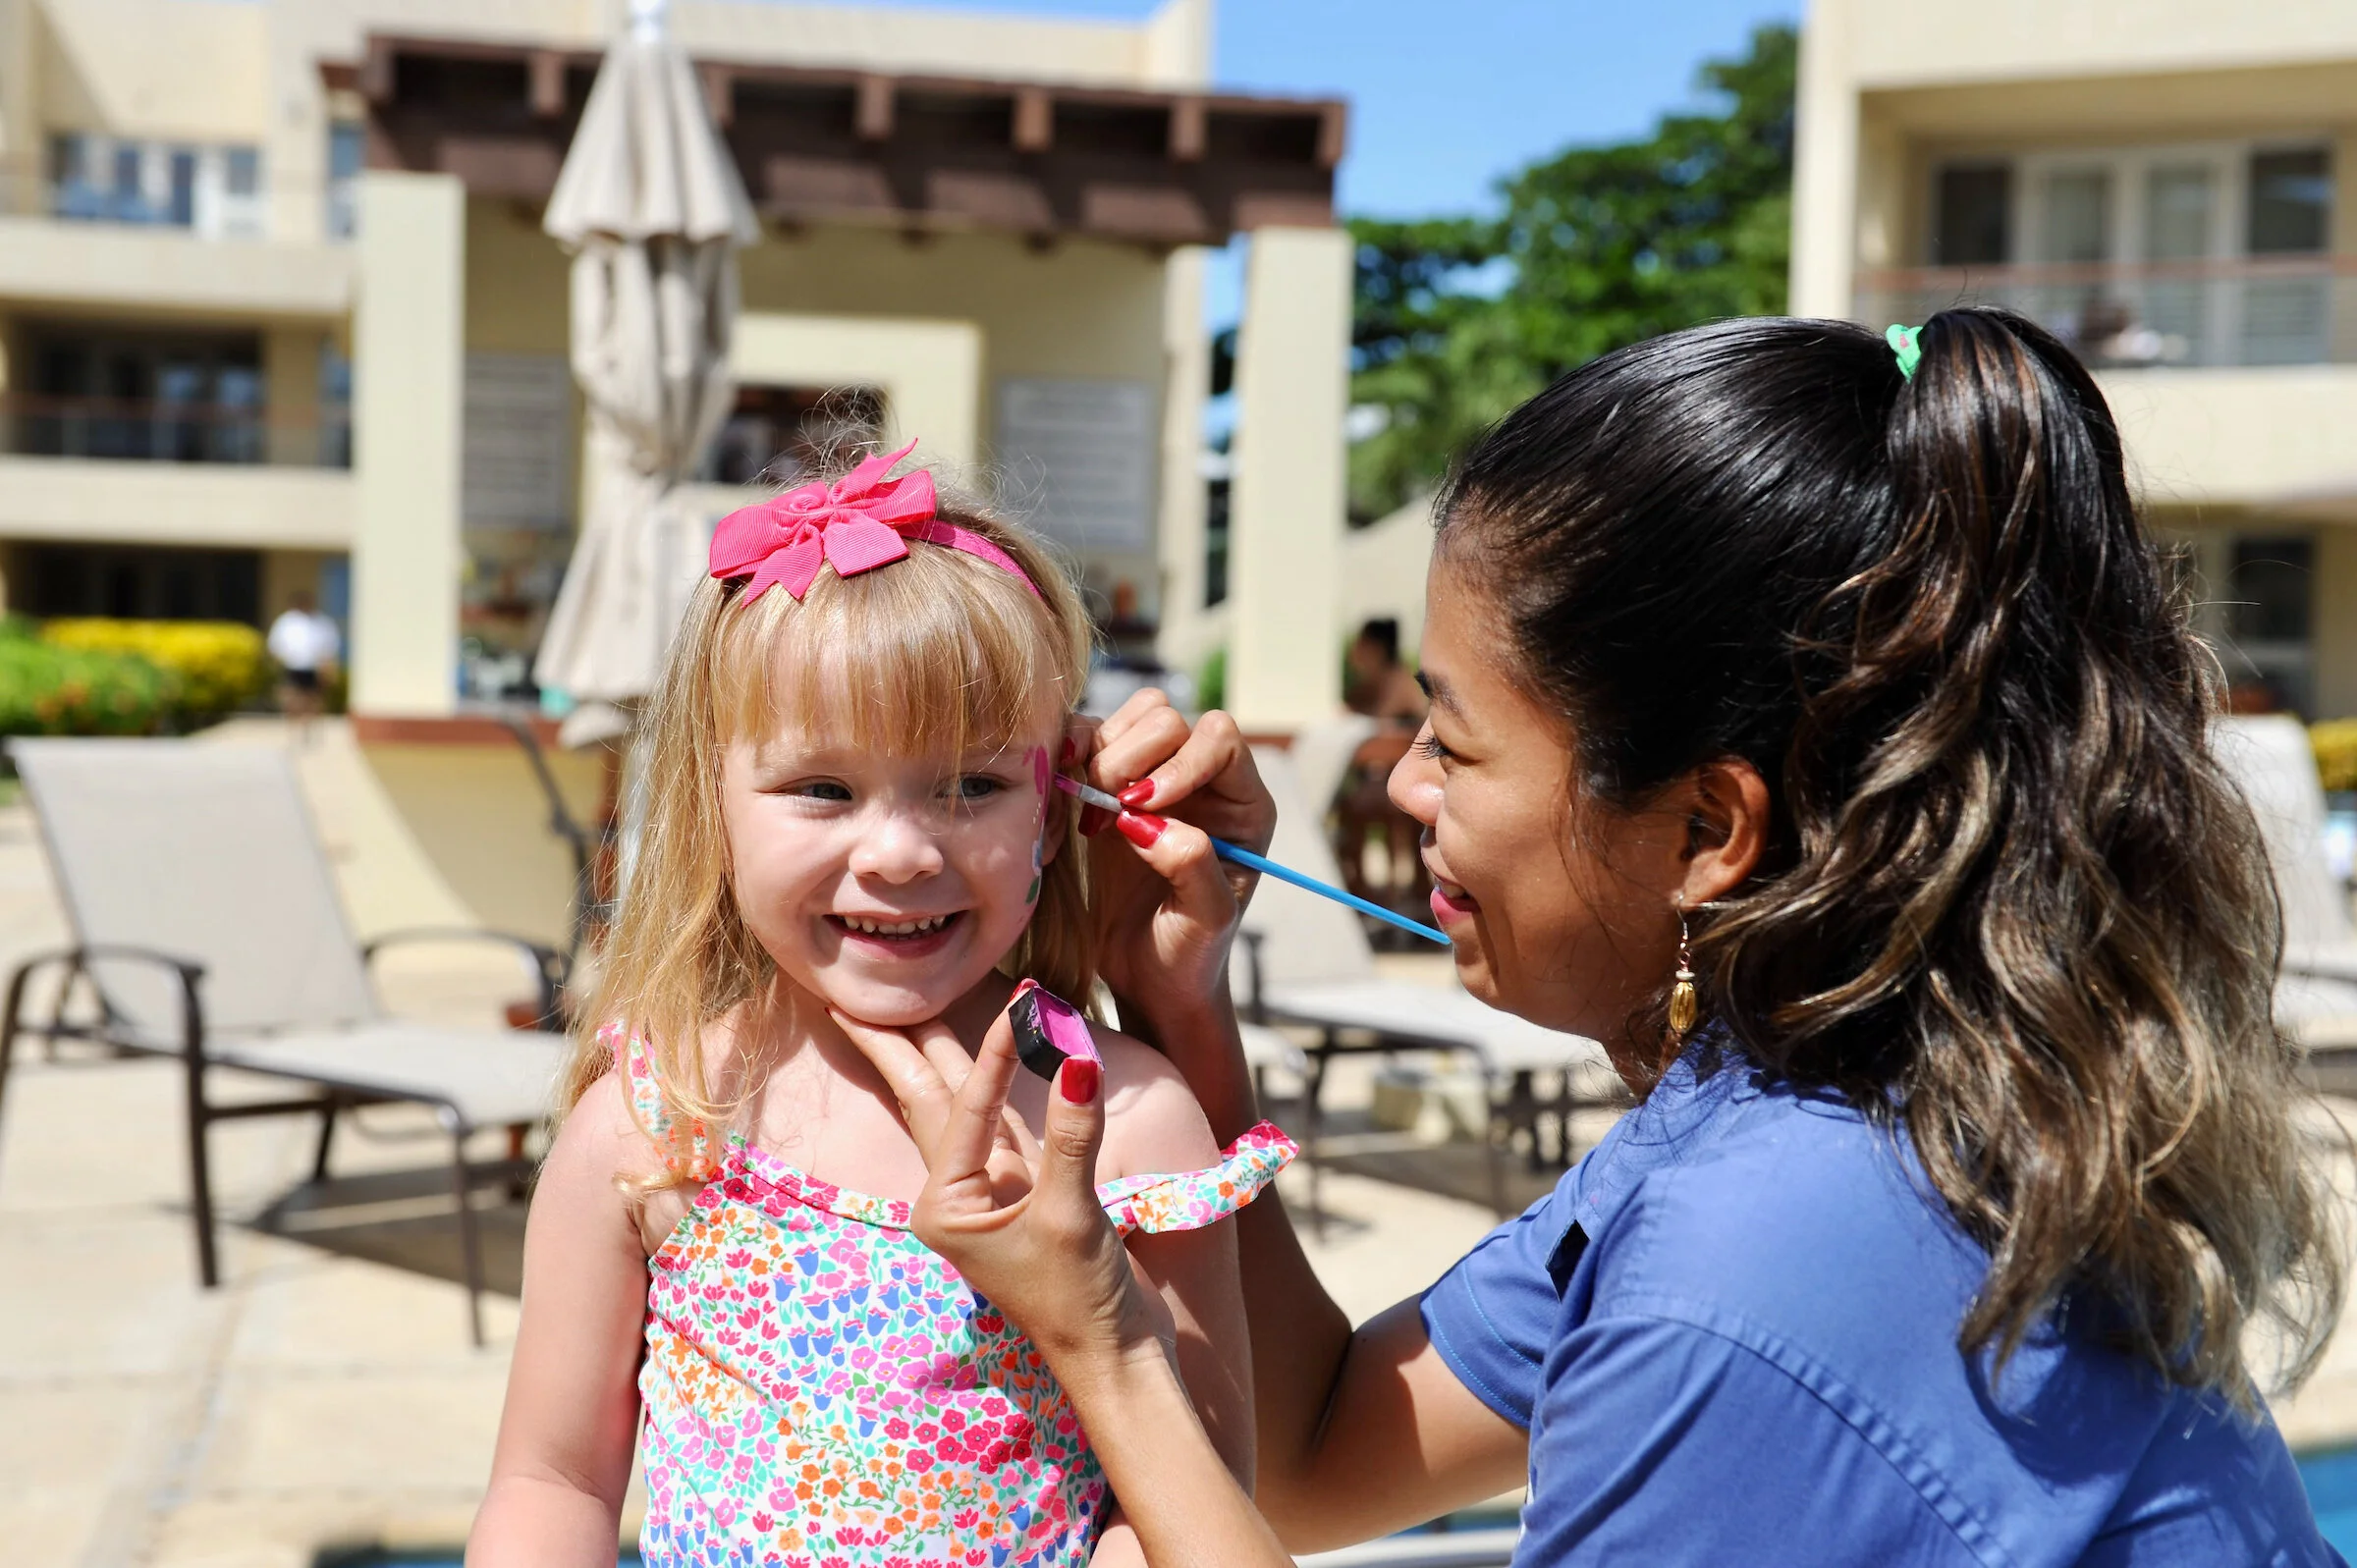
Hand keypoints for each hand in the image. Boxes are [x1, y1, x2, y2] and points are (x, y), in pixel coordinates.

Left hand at [830, 1007, 1160, 1364]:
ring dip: (945, 1054)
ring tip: (910, 1006)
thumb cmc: (1079, 1298)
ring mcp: (994, 1188)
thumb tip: (1078, 1061)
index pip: (964, 1109)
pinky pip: (1008, 1118)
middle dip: (896, 1046)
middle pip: (925, 1099)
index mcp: (944, 1206)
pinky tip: (995, 1050)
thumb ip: (1070, 1136)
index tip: (1020, 1001)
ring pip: (964, 1104)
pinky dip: (1005, 1081)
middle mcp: (957, 1193)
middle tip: (853, 994)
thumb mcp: (1069, 1215)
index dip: (993, 1054)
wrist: (1112, 1355)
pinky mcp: (1031, 1187)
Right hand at [1071, 692, 1275, 1039]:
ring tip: (1092, 813)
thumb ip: (1192, 866)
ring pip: (1130, 720)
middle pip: (1168, 720)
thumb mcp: (1207, 920)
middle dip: (1131, 757)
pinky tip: (1067, 795)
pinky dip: (1072, 755)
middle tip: (1111, 812)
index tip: (1144, 806)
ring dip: (1101, 754)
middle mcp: (1201, 781)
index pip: (1220, 739)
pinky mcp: (1109, 788)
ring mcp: (1154, 780)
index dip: (1181, 761)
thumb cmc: (1191, 953)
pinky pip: (1091, 741)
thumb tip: (1147, 822)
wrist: (1151, 979)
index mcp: (1242, 805)